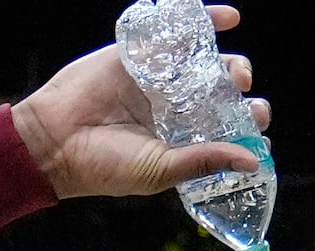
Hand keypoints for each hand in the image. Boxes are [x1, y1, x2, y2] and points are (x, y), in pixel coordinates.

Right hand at [10, 5, 270, 198]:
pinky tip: (228, 18)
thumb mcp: (161, 169)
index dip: (248, 124)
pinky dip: (204, 20)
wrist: (54, 140)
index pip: (225, 128)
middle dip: (240, 90)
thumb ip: (205, 160)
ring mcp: (157, 78)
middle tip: (243, 92)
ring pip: (204, 62)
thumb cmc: (105, 166)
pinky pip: (175, 32)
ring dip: (228, 62)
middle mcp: (173, 107)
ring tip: (235, 71)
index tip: (259, 125)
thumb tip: (253, 162)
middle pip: (221, 91)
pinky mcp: (139, 52)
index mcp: (181, 138)